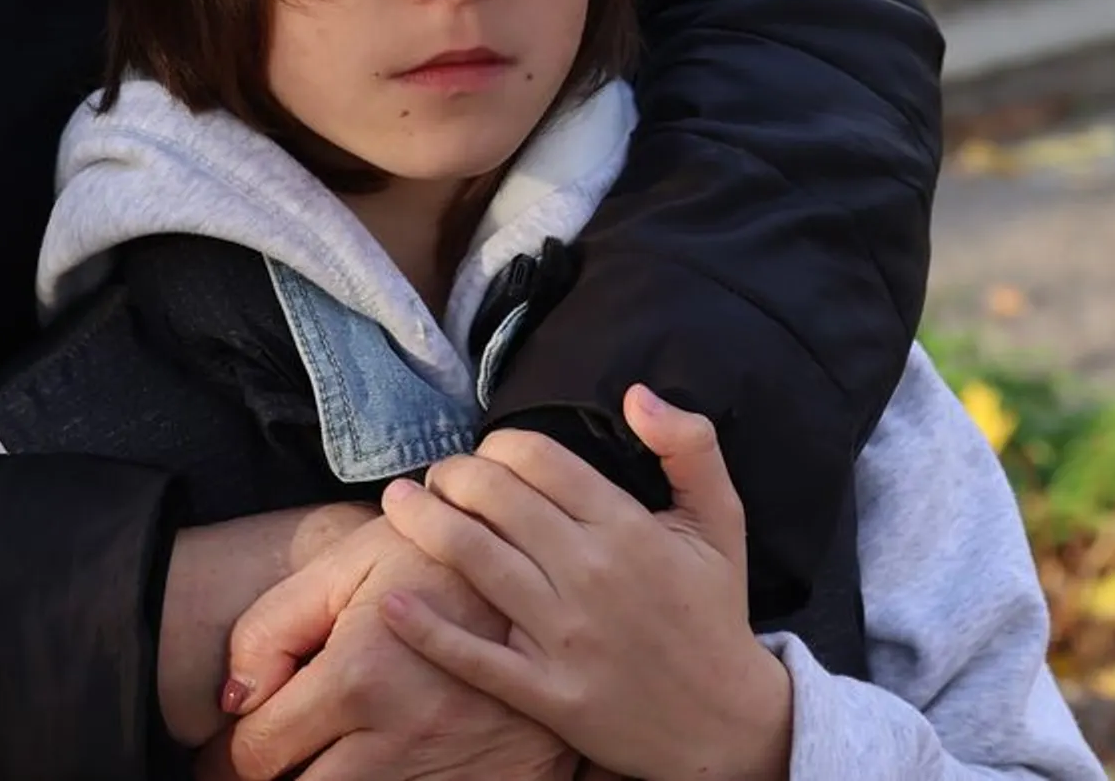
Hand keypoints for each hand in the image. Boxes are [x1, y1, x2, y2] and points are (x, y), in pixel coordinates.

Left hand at [217, 520, 575, 780]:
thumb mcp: (351, 563)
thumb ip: (273, 624)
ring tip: (337, 753)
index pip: (256, 753)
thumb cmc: (446, 563)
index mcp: (361, 676)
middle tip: (281, 756)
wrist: (557, 574)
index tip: (236, 747)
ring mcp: (448, 773)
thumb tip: (234, 701)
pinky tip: (391, 762)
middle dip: (280, 775)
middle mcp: (402, 737)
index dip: (233, 752)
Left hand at [375, 389, 794, 780]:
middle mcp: (591, 574)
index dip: (497, 444)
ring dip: (423, 523)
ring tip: (399, 503)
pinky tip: (390, 602)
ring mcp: (565, 637)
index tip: (486, 451)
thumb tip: (637, 393)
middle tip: (436, 473)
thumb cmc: (715, 612)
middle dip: (452, 475)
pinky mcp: (547, 692)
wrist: (724, 720)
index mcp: (628, 527)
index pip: (540, 460)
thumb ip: (690, 445)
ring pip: (475, 562)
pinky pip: (474, 656)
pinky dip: (426, 628)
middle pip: (496, 501)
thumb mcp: (723, 518)